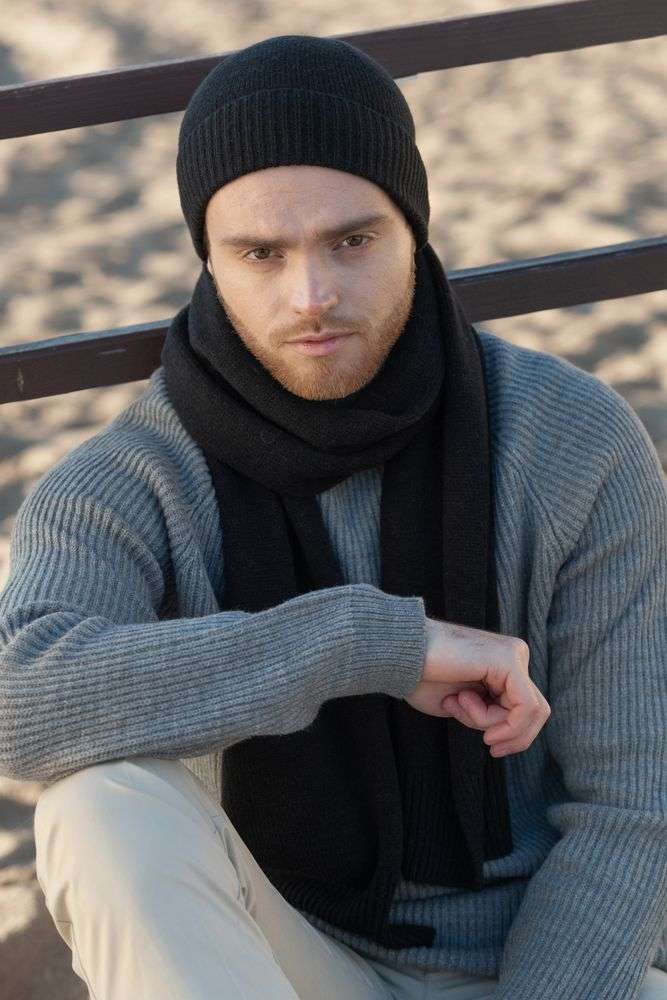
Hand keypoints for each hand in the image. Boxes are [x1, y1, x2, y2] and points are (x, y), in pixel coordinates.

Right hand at [404, 617, 550, 756]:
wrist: (401, 655)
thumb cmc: (423, 678)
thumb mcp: (465, 706)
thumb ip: (491, 715)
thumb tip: (512, 733)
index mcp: (506, 665)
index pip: (527, 709)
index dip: (514, 736)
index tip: (490, 746)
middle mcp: (515, 655)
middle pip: (535, 712)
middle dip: (510, 734)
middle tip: (486, 741)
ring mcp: (514, 654)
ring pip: (529, 712)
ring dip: (493, 722)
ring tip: (458, 703)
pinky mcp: (508, 659)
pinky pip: (523, 707)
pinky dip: (502, 721)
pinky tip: (466, 706)